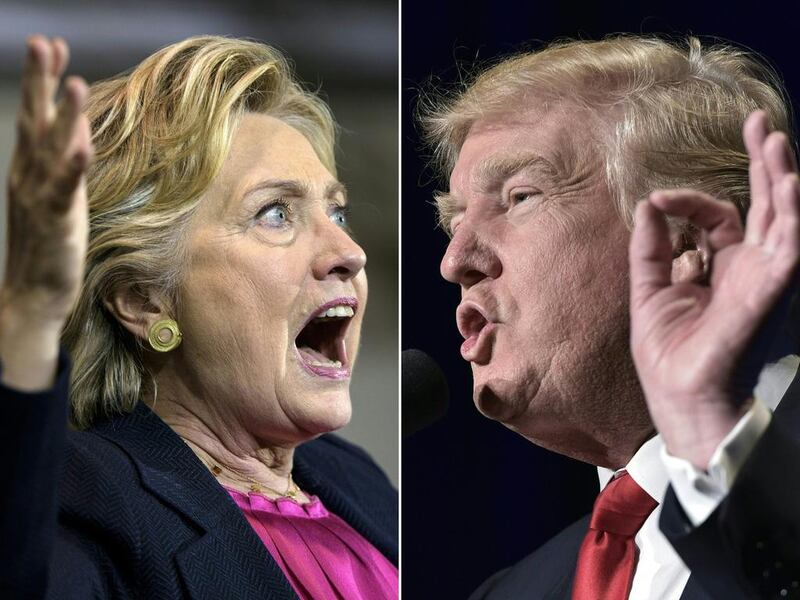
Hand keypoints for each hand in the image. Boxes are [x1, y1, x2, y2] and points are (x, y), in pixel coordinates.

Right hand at [0, 35, 92, 389]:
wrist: (34, 292)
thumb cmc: (48, 244)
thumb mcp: (58, 196)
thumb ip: (65, 163)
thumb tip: (80, 130)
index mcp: (29, 170)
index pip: (36, 117)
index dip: (44, 82)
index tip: (53, 47)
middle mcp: (28, 177)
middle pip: (34, 121)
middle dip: (42, 81)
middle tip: (45, 42)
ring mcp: (38, 198)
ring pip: (49, 150)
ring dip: (62, 116)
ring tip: (73, 82)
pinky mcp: (55, 221)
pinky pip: (64, 190)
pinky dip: (72, 166)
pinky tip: (82, 145)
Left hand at [629, 110, 799, 468]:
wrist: (680, 394)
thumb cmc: (668, 352)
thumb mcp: (649, 290)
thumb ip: (650, 248)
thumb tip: (648, 205)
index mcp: (720, 268)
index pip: (717, 217)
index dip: (689, 201)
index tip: (657, 201)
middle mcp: (747, 268)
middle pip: (761, 205)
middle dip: (762, 164)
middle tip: (760, 122)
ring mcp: (762, 277)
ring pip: (781, 216)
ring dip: (780, 176)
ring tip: (775, 137)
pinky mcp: (770, 290)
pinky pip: (788, 246)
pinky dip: (791, 214)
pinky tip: (789, 183)